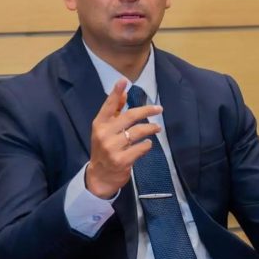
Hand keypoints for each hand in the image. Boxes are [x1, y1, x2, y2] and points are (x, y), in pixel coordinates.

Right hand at [85, 79, 161, 198]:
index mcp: (99, 124)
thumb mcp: (105, 130)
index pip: (108, 106)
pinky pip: (141, 148)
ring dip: (150, 128)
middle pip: (130, 116)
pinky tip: (147, 144)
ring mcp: (112, 148)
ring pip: (138, 132)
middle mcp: (104, 134)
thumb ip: (114, 112)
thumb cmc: (104, 149)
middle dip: (146, 111)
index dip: (116, 93)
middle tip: (158, 109)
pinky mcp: (122, 160)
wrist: (100, 177)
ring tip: (157, 128)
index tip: (124, 81)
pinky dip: (147, 145)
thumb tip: (124, 94)